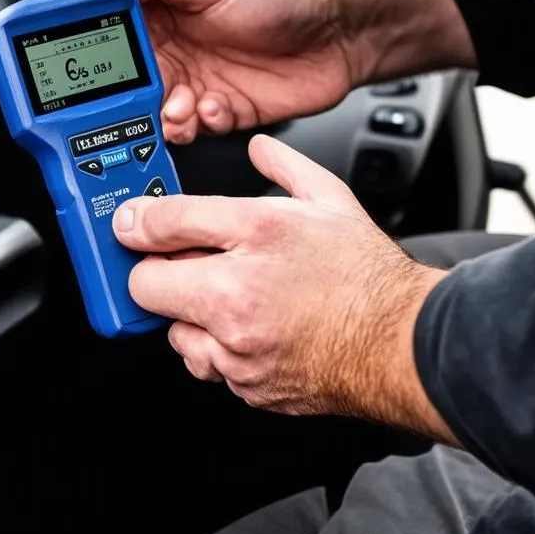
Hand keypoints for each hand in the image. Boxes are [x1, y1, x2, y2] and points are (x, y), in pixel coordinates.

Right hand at [96, 0, 350, 143]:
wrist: (345, 21)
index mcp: (157, 3)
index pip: (109, 32)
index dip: (100, 55)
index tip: (97, 73)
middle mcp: (171, 42)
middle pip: (126, 82)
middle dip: (129, 98)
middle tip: (145, 100)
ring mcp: (195, 77)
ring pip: (154, 113)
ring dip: (163, 118)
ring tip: (182, 109)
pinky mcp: (220, 109)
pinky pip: (192, 131)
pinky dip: (197, 127)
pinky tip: (214, 109)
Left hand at [112, 135, 456, 442]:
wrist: (403, 343)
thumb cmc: (368, 276)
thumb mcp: (329, 200)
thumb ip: (284, 167)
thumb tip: (259, 148)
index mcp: (256, 236)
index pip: (165, 222)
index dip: (137, 221)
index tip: (131, 226)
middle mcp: (237, 295)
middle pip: (147, 285)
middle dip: (160, 273)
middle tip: (186, 267)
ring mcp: (237, 346)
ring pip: (173, 331)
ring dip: (190, 317)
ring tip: (231, 303)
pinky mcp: (244, 384)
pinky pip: (207, 364)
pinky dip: (220, 350)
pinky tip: (253, 332)